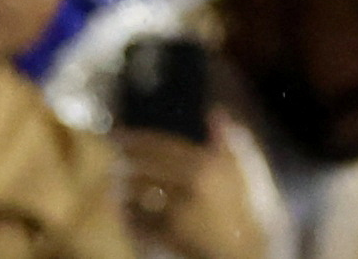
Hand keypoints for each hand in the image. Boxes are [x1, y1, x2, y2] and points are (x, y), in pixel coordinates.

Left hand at [116, 121, 275, 258]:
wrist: (253, 251)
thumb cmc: (253, 209)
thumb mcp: (249, 170)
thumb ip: (232, 140)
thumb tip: (216, 111)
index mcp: (209, 163)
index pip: (162, 145)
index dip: (135, 139)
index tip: (114, 136)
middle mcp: (194, 183)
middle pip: (145, 168)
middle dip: (121, 163)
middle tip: (104, 159)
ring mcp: (182, 210)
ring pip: (139, 195)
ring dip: (121, 190)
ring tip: (110, 186)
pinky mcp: (173, 236)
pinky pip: (141, 223)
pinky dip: (129, 218)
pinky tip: (123, 216)